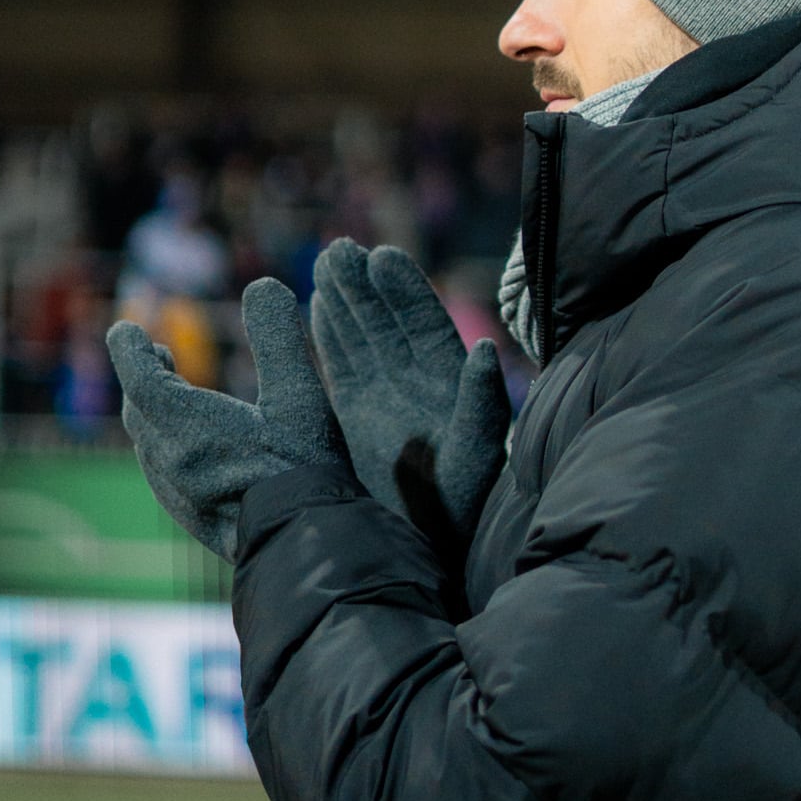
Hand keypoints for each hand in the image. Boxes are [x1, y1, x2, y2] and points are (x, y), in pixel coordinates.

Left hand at [108, 277, 348, 561]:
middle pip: (139, 408)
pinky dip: (168, 444)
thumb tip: (263, 285)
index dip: (128, 348)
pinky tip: (196, 449)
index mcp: (183, 424)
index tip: (125, 329)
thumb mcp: (300, 394)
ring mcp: (174, 492)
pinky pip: (164, 470)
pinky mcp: (188, 517)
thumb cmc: (302, 468)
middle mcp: (167, 459)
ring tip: (174, 395)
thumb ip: (279, 338)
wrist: (303, 544)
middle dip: (144, 377)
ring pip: (149, 442)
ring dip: (155, 412)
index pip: (137, 375)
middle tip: (157, 356)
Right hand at [311, 241, 509, 562]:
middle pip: (391, 323)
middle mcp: (418, 385)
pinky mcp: (356, 417)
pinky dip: (331, 335)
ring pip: (365, 337)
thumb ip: (480, 406)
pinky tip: (317, 305)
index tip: (384, 256)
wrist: (425, 550)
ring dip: (347, 301)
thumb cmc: (460, 510)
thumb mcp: (474, 458)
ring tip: (326, 263)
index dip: (408, 291)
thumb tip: (484, 350)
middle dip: (368, 286)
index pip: (427, 326)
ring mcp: (386, 397)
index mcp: (449, 387)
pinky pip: (344, 365)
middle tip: (341, 250)